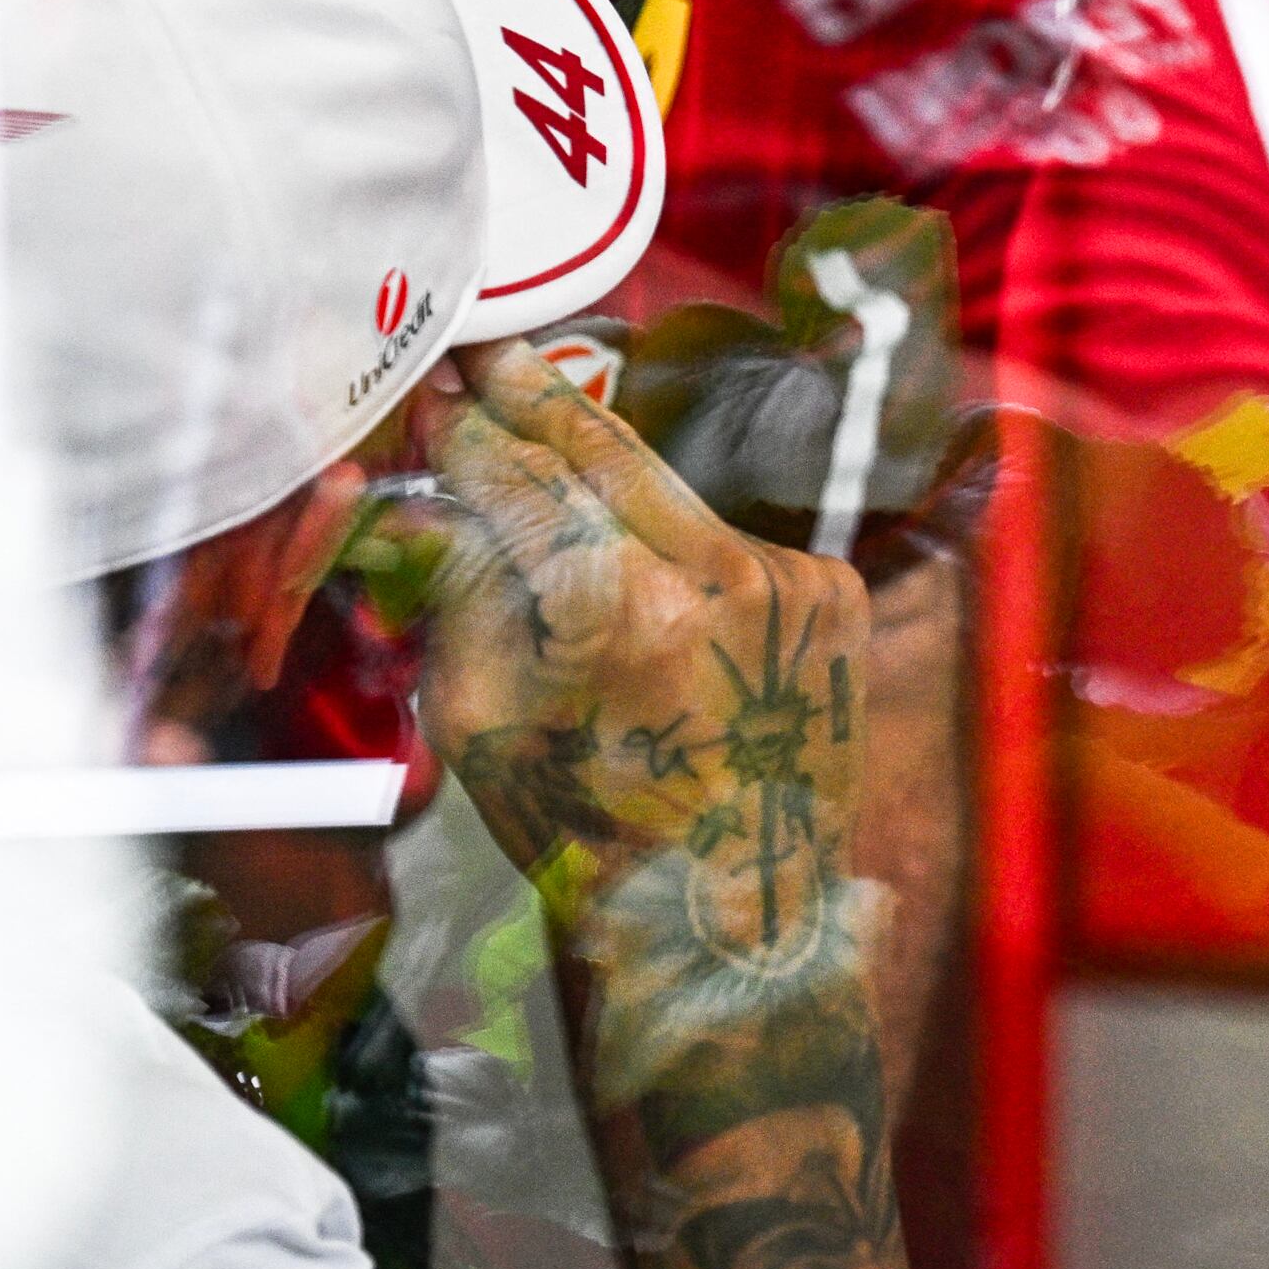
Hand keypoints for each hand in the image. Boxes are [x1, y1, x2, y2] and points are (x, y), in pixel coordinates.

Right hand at [407, 344, 871, 987]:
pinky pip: (731, 542)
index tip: (434, 389)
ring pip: (674, 496)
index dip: (469, 431)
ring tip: (550, 460)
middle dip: (538, 398)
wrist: (734, 919)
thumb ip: (462, 589)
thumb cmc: (591, 833)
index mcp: (621, 608)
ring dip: (613, 485)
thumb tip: (439, 494)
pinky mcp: (835, 595)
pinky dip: (687, 549)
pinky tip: (661, 593)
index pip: (523, 479)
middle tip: (487, 348)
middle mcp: (721, 577)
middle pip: (608, 452)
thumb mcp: (481, 715)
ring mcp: (791, 581)